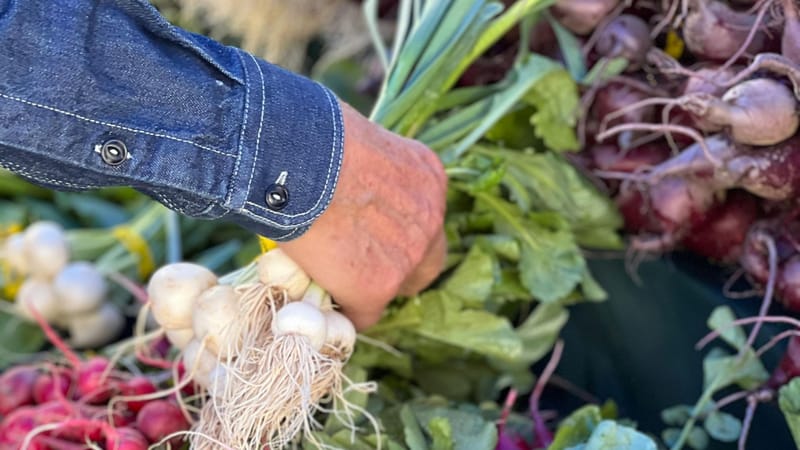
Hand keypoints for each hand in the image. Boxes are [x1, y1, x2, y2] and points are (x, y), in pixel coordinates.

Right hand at [280, 101, 447, 329]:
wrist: (295, 159)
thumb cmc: (312, 137)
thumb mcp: (359, 142)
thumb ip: (368, 170)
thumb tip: (344, 183)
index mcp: (428, 176)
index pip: (423, 220)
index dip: (396, 233)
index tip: (371, 236)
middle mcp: (431, 217)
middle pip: (426, 261)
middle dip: (399, 269)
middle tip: (363, 270)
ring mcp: (408, 255)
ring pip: (395, 288)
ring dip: (367, 288)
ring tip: (330, 281)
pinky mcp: (377, 287)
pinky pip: (365, 314)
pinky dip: (343, 309)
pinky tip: (320, 299)